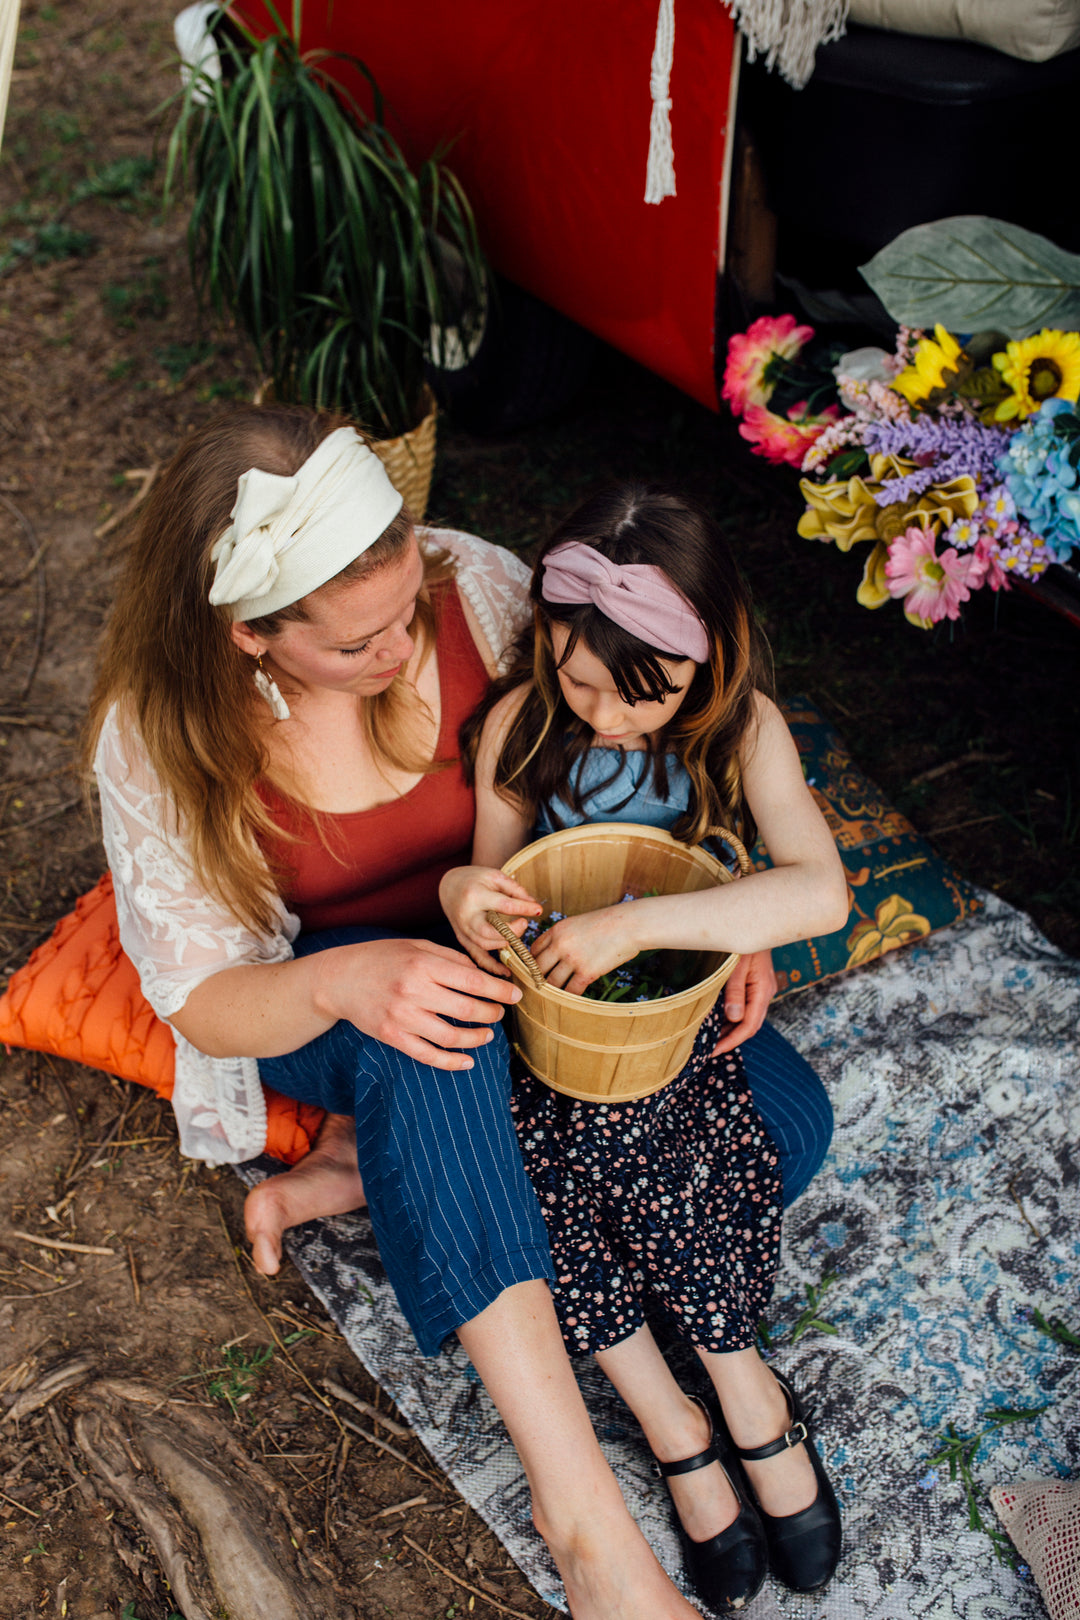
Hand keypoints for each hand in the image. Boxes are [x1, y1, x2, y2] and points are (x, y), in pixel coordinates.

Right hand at [327, 936, 522, 1070]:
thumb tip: (486, 973)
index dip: (499, 990)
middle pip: (467, 1010)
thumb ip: (451, 958)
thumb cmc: (382, 958)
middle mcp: (413, 991)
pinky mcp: (392, 1037)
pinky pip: (428, 1055)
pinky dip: (451, 1062)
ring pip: (451, 1037)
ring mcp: (402, 1017)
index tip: (515, 994)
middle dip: (492, 1014)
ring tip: (487, 1035)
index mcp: (423, 965)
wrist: (339, 979)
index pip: (473, 981)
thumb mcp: (417, 946)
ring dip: (477, 1038)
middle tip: (500, 1013)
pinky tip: (467, 1061)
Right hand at [438, 865, 542, 973]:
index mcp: (475, 896)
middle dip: (512, 932)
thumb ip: (515, 889)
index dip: (524, 908)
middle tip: (524, 923)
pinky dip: (490, 966)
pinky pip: (476, 957)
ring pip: (484, 946)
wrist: (449, 886)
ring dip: (504, 946)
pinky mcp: (462, 939)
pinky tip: (506, 971)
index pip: (504, 905)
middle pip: (489, 932)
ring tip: (517, 939)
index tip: (538, 910)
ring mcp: (462, 930)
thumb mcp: (495, 876)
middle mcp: (466, 915)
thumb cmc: (475, 879)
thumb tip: (533, 905)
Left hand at [529, 905, 640, 996]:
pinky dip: (569, 997)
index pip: (533, 950)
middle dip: (538, 979)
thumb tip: (556, 955)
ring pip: (551, 982)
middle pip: (537, 968)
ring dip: (552, 991)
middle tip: (541, 988)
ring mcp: (572, 958)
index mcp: (557, 930)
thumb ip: (565, 937)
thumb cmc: (608, 923)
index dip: (533, 962)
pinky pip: (570, 991)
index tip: (537, 971)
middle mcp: (560, 944)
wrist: (630, 924)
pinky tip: (571, 1000)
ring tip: (554, 997)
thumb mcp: (579, 923)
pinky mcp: (587, 972)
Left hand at [711, 949, 776, 1053]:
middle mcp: (765, 993)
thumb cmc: (744, 941)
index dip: (732, 1041)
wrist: (756, 923)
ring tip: (713, 1040)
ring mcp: (762, 989)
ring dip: (732, 1030)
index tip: (715, 1051)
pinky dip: (733, 1018)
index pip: (749, 1025)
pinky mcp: (756, 984)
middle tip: (710, 1051)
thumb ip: (735, 992)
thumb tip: (733, 1018)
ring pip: (749, 1017)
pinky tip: (720, 1021)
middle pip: (750, 1025)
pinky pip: (747, 1007)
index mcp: (763, 990)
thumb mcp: (736, 966)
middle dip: (731, 1040)